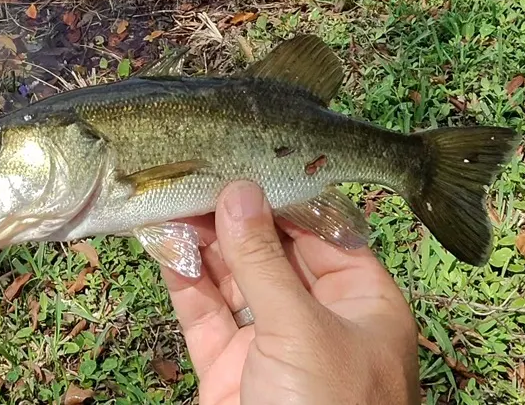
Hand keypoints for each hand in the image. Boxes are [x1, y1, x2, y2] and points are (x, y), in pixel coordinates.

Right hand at [162, 182, 418, 404]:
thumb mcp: (301, 332)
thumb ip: (264, 261)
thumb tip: (238, 190)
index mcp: (364, 308)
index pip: (324, 230)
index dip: (284, 193)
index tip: (245, 151)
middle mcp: (320, 322)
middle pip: (275, 250)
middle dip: (235, 211)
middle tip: (197, 163)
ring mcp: (272, 348)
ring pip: (234, 277)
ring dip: (203, 238)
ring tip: (170, 188)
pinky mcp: (229, 374)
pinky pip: (204, 313)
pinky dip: (181, 277)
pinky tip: (160, 237)